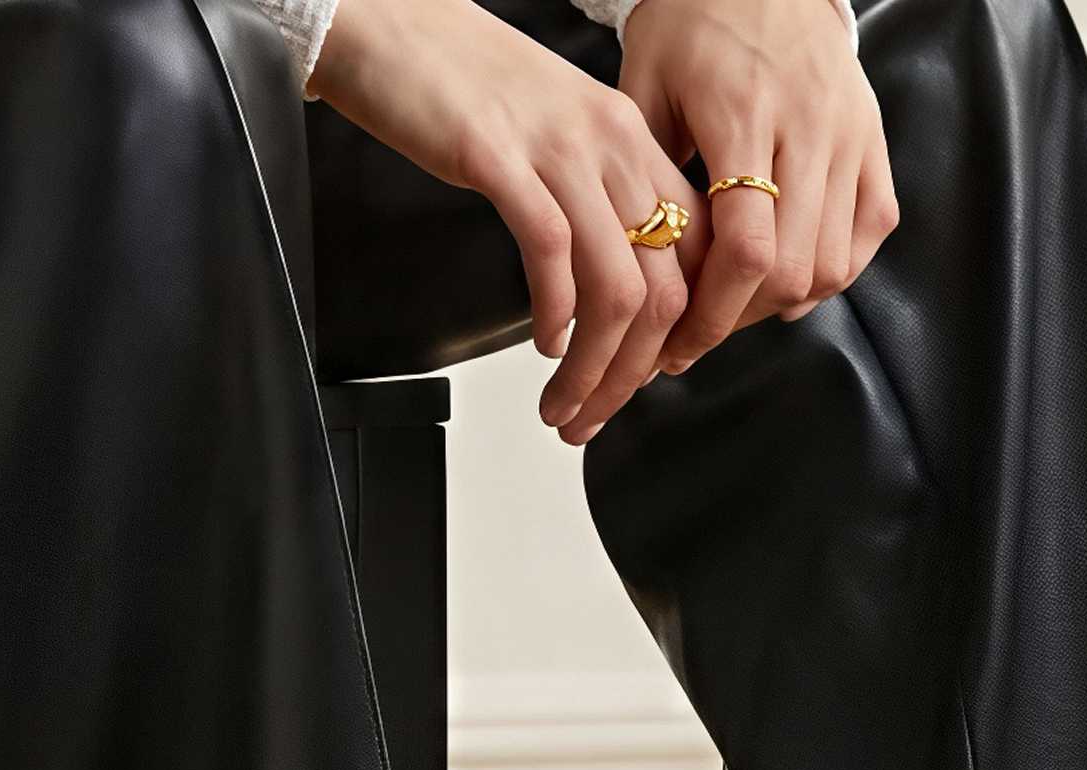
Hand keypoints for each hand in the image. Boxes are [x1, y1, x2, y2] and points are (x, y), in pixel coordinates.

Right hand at [312, 0, 705, 441]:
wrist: (390, 23)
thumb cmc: (464, 86)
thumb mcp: (556, 136)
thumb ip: (595, 197)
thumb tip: (610, 285)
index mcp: (630, 138)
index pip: (696, 252)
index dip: (684, 332)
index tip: (651, 375)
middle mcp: (608, 142)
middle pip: (664, 286)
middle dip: (634, 374)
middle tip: (598, 414)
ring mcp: (556, 149)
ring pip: (615, 286)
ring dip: (594, 367)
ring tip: (564, 402)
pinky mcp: (499, 157)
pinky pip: (552, 252)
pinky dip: (554, 315)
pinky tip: (543, 344)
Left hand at [618, 0, 897, 375]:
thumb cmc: (692, 21)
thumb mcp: (645, 84)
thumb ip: (646, 174)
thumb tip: (635, 271)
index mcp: (742, 112)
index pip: (745, 247)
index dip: (713, 314)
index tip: (677, 346)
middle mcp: (807, 125)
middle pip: (791, 267)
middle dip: (740, 318)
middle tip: (699, 333)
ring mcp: (848, 133)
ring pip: (833, 262)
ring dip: (783, 301)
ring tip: (738, 306)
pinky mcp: (873, 138)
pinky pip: (870, 231)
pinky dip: (835, 270)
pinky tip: (792, 276)